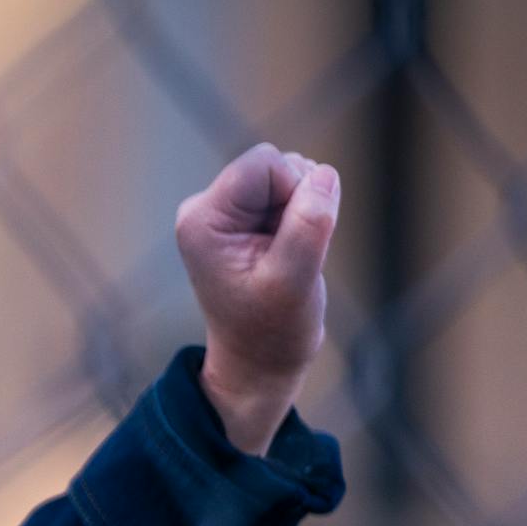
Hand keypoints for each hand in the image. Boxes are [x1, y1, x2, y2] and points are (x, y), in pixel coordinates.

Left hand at [173, 142, 341, 454]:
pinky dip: (303, 218)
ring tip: (290, 257)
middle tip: (293, 253)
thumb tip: (324, 175)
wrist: (259, 362)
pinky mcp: (246, 219)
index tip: (296, 238)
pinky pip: (291, 194)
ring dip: (303, 211)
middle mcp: (206, 209)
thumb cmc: (271, 331)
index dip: (295, 190)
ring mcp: (225, 213)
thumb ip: (308, 227)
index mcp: (203, 219)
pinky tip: (289, 253)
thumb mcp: (294, 282)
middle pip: (275, 164)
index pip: (264, 163)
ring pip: (288, 176)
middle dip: (300, 200)